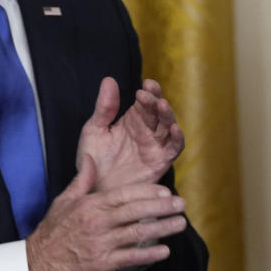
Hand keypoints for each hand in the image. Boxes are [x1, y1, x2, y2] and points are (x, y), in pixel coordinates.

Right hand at [26, 154, 187, 270]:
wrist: (38, 262)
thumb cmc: (53, 230)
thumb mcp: (65, 200)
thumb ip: (82, 179)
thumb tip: (91, 157)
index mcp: (91, 205)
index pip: (124, 194)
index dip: (147, 191)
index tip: (166, 190)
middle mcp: (98, 222)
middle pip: (136, 211)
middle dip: (161, 207)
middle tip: (181, 204)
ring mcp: (101, 243)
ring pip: (137, 233)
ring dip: (162, 228)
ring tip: (181, 224)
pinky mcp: (102, 264)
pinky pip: (130, 257)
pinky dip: (149, 254)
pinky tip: (165, 250)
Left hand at [76, 77, 184, 191]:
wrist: (93, 190)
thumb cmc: (93, 160)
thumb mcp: (94, 130)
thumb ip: (104, 107)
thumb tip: (109, 79)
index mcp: (133, 119)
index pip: (145, 101)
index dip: (148, 92)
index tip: (143, 86)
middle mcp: (147, 130)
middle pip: (158, 111)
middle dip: (156, 100)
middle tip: (149, 92)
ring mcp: (155, 146)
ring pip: (168, 127)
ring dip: (168, 115)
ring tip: (162, 105)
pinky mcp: (160, 163)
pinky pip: (173, 149)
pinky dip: (177, 139)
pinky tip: (174, 129)